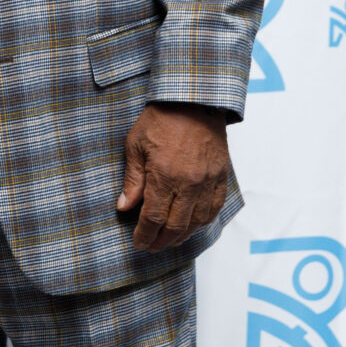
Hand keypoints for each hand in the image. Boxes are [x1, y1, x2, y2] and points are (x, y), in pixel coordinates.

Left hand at [116, 104, 231, 253]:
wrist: (194, 99)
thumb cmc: (161, 119)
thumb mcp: (136, 145)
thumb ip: (132, 180)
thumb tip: (124, 207)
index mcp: (164, 176)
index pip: (153, 218)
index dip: (144, 235)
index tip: (138, 242)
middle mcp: (189, 183)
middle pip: (175, 226)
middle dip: (161, 241)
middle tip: (151, 246)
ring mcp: (208, 181)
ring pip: (197, 221)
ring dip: (182, 236)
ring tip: (170, 240)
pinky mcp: (221, 175)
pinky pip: (215, 207)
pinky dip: (203, 221)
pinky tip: (192, 225)